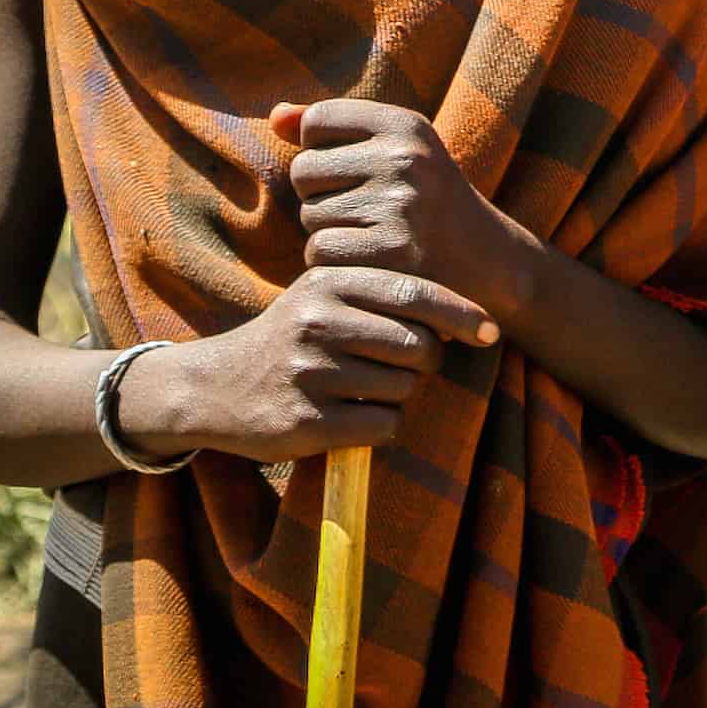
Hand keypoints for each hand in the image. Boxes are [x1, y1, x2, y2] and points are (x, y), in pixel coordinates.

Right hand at [119, 266, 495, 463]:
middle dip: (425, 361)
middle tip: (404, 366)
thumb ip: (382, 294)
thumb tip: (465, 315)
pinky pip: (382, 425)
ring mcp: (310, 371)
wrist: (215, 388)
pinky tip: (353, 416)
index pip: (414, 293)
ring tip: (363, 388)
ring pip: (404, 388)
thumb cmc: (292, 338)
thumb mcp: (324, 297)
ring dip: (399, 395)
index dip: (461, 314)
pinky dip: (382, 425)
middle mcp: (318, 321)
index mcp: (328, 282)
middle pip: (418, 346)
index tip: (491, 331)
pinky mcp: (306, 420)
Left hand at [273, 99, 535, 318]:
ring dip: (328, 232)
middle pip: (304, 170)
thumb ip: (335, 128)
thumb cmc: (430, 200)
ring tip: (371, 235)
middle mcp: (404, 158)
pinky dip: (334, 264)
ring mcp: (399, 206)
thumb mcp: (398, 151)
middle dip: (320, 195)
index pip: (316, 122)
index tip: (353, 172)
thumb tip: (275, 115)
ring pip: (308, 215)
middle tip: (361, 210)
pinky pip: (320, 253)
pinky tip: (368, 262)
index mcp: (406, 124)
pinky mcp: (391, 253)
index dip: (321, 151)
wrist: (490, 263)